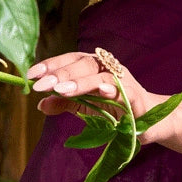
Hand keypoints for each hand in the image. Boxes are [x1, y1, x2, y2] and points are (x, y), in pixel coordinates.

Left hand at [28, 50, 156, 119]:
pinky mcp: (135, 96)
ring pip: (99, 75)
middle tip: (41, 84)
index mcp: (94, 67)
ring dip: (79, 81)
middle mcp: (108, 67)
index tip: (31, 74)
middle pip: (83, 64)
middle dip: (61, 73)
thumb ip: (64, 103)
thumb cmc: (116, 109)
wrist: (149, 122)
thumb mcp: (85, 106)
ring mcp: (123, 80)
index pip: (70, 59)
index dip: (51, 64)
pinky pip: (122, 90)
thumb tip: (40, 103)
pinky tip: (99, 91)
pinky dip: (111, 88)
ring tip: (61, 89)